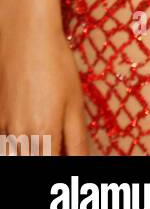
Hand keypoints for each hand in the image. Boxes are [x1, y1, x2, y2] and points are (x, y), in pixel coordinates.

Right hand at [0, 10, 88, 154]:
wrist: (27, 36)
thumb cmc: (57, 66)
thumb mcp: (75, 103)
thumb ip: (77, 140)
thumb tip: (83, 162)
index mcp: (45, 135)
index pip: (50, 167)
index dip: (60, 171)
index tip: (65, 158)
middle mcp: (21, 136)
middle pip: (28, 163)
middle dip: (44, 157)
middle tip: (56, 147)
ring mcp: (4, 127)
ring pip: (12, 155)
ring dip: (28, 153)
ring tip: (44, 139)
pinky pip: (3, 141)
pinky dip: (14, 145)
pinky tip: (28, 135)